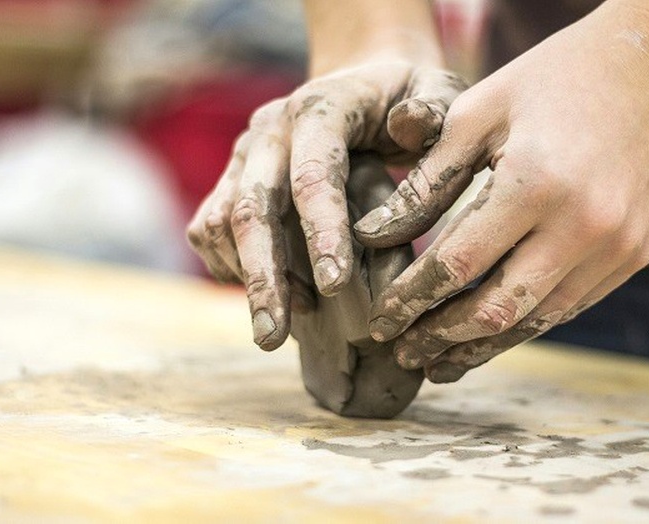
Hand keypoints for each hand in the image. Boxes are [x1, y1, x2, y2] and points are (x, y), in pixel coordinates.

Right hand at [186, 61, 466, 349]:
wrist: (363, 82)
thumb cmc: (409, 97)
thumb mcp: (437, 90)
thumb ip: (433, 110)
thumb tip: (408, 126)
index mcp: (321, 109)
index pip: (314, 174)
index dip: (322, 232)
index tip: (335, 287)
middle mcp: (270, 130)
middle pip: (251, 207)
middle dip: (263, 276)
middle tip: (272, 338)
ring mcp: (244, 155)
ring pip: (221, 222)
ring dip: (247, 278)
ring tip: (280, 328)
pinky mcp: (231, 179)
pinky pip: (211, 229)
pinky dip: (231, 268)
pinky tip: (271, 297)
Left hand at [354, 7, 648, 382]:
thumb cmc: (555, 80)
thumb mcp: (479, 112)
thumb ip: (427, 180)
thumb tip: (373, 237)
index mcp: (535, 182)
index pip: (456, 264)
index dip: (410, 299)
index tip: (378, 320)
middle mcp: (583, 225)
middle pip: (496, 308)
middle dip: (440, 338)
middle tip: (403, 353)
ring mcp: (617, 247)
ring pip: (536, 320)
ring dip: (483, 346)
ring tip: (440, 363)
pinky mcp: (635, 255)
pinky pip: (570, 306)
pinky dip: (526, 323)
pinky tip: (493, 333)